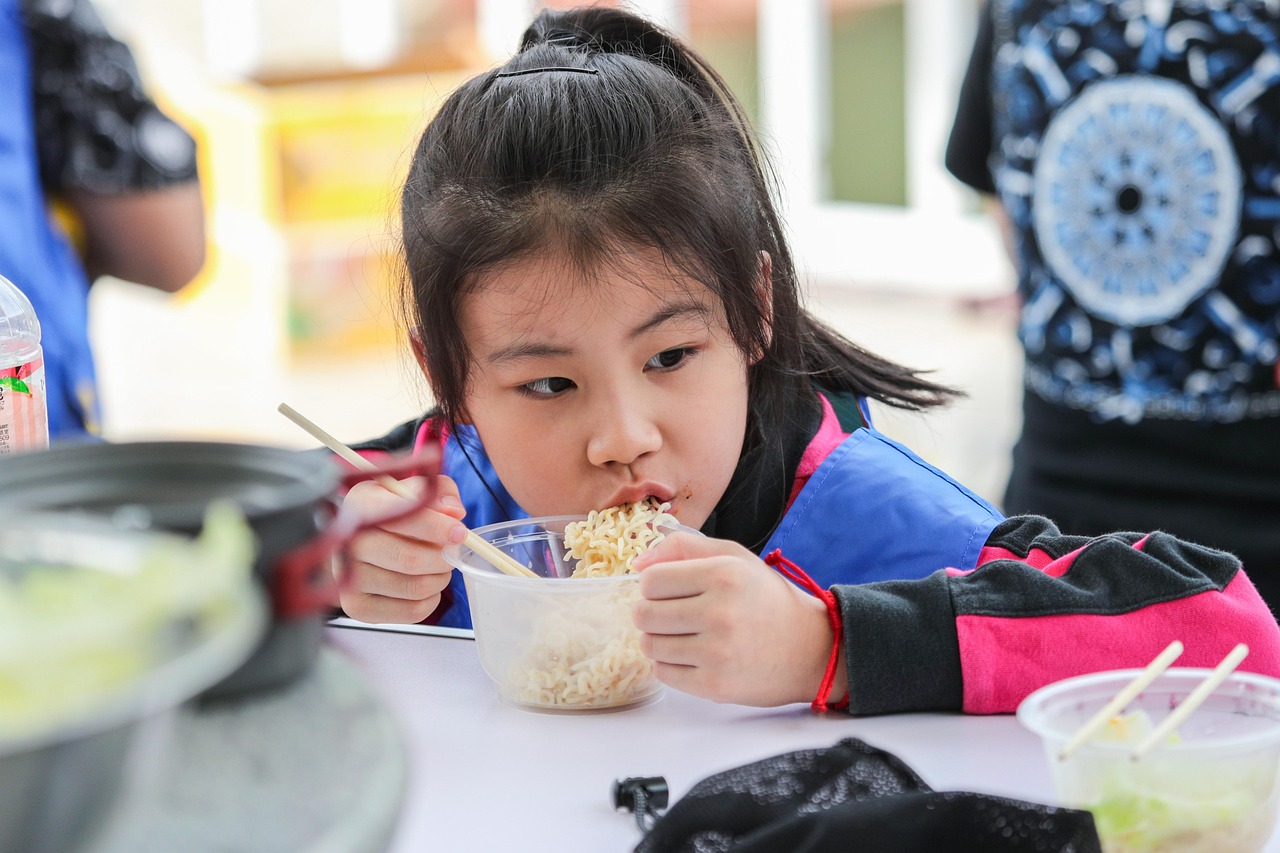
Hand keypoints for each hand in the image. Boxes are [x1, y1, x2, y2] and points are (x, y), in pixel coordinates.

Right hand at [338, 474, 467, 623]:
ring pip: (416, 587)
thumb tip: (453, 512)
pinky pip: (413, 610)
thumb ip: (436, 491)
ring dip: (440, 578)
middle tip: (451, 552)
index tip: (459, 532)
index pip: (404, 518)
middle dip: (443, 557)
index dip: (438, 527)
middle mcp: (347, 543)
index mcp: (361, 505)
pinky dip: (431, 599)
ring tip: (438, 566)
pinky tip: (425, 583)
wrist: (356, 543)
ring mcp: (349, 579)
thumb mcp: (411, 489)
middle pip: (411, 559)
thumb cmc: (389, 515)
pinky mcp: (358, 608)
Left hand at [631, 533, 842, 706]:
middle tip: (674, 614)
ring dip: (660, 640)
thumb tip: (637, 564)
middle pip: (643, 614)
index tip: (671, 590)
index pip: (650, 581)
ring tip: (686, 635)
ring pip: (649, 645)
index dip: (654, 584)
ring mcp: (717, 654)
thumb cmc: (767, 599)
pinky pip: (663, 673)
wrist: (811, 649)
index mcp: (723, 575)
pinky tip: (694, 656)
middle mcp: (719, 613)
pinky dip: (671, 664)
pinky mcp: (715, 687)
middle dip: (651, 613)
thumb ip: (684, 547)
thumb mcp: (735, 558)